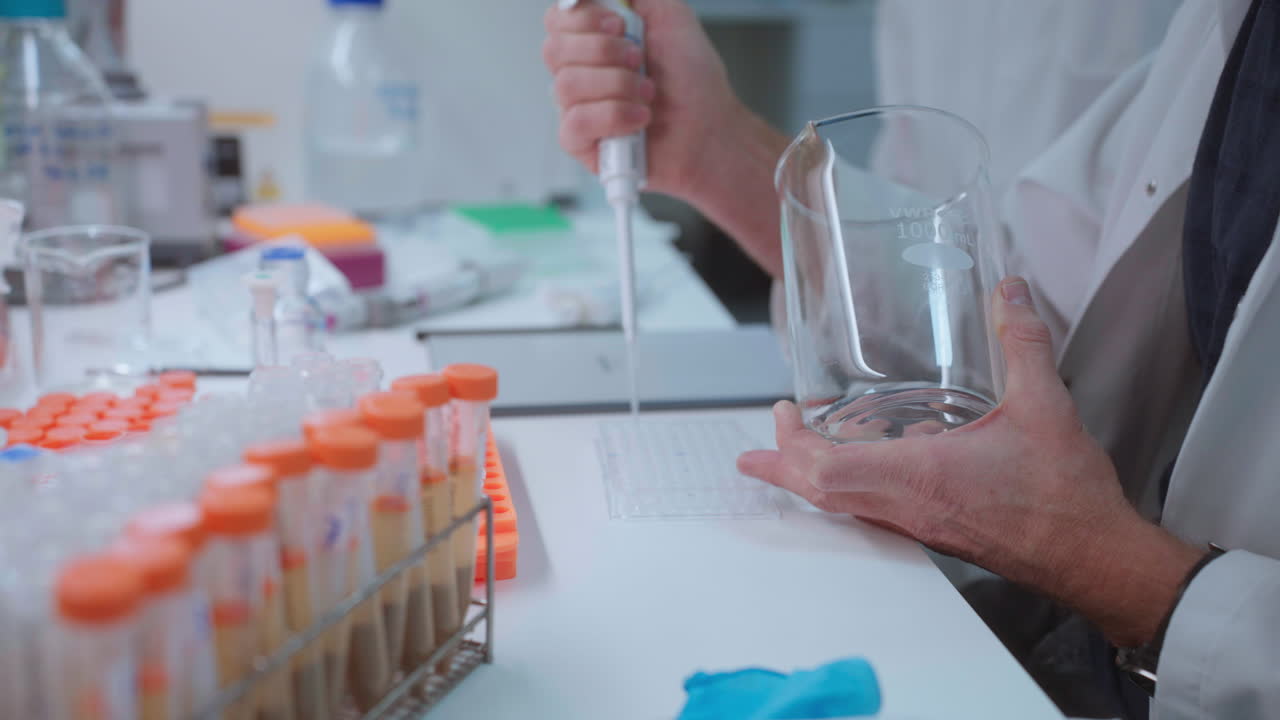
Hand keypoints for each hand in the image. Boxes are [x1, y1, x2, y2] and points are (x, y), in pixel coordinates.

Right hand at [543, 0, 742, 197]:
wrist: (711, 128)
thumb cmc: (692, 79)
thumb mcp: (668, 13)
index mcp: (592, 39)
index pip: (558, 19)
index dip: (583, 18)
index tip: (620, 24)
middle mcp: (580, 71)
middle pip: (554, 50)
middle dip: (604, 51)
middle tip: (640, 61)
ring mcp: (577, 108)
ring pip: (566, 85)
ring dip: (618, 85)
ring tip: (649, 93)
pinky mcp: (582, 144)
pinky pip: (575, 123)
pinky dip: (614, 116)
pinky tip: (640, 118)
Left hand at [738, 277, 1203, 645]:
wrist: (1094, 558)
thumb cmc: (1065, 495)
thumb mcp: (1043, 404)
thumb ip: (1021, 342)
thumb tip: (1010, 292)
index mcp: (919, 478)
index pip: (827, 471)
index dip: (791, 446)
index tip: (781, 413)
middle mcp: (908, 507)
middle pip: (821, 493)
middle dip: (784, 466)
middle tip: (760, 447)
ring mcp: (920, 525)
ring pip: (847, 506)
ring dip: (816, 478)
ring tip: (801, 450)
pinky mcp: (938, 533)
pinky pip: (878, 511)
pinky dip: (858, 486)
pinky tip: (886, 456)